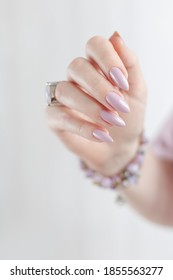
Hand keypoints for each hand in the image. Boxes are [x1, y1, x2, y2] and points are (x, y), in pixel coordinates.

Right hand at [46, 32, 146, 175]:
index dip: (108, 58)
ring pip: (65, 90)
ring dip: (91, 107)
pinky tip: (102, 134)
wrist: (121, 144)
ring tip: (112, 121)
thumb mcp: (138, 91)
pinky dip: (82, 126)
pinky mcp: (55, 118)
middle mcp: (77, 78)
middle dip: (100, 87)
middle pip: (77, 67)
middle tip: (118, 106)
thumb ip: (129, 64)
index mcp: (97, 65)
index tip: (123, 82)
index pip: (94, 45)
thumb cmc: (128, 115)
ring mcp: (63, 97)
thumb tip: (116, 36)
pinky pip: (58, 116)